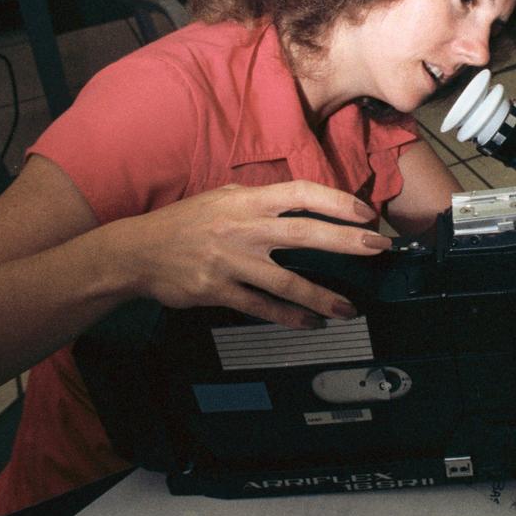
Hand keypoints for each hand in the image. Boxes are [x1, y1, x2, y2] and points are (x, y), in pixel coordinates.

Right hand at [123, 180, 392, 328]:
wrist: (138, 251)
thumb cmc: (185, 222)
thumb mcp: (223, 197)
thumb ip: (261, 200)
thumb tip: (303, 203)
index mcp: (246, 200)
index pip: (300, 193)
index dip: (335, 201)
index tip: (364, 211)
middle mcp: (242, 228)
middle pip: (303, 233)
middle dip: (345, 241)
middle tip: (377, 248)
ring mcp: (231, 261)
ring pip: (286, 281)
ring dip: (322, 296)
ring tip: (348, 308)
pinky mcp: (218, 290)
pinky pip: (261, 306)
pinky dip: (289, 317)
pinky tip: (311, 323)